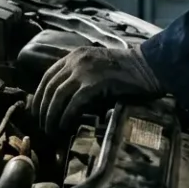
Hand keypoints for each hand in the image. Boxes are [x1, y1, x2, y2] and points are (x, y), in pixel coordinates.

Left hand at [31, 45, 163, 133]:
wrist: (150, 66)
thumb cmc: (129, 72)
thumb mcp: (98, 68)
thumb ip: (82, 78)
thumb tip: (65, 102)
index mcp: (75, 56)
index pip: (47, 76)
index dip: (39, 96)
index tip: (37, 112)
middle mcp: (76, 60)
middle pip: (49, 88)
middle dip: (42, 110)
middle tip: (42, 127)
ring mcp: (85, 71)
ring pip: (57, 96)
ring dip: (51, 117)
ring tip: (51, 131)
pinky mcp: (95, 83)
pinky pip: (73, 103)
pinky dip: (65, 117)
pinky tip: (65, 127)